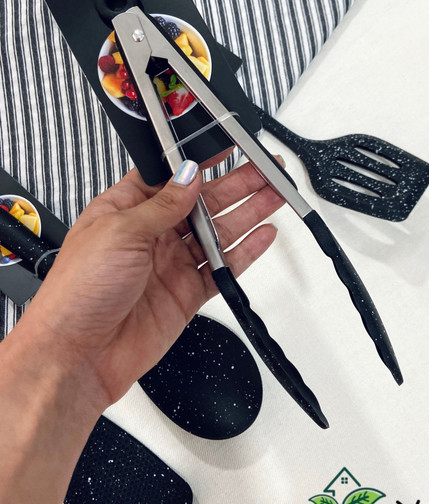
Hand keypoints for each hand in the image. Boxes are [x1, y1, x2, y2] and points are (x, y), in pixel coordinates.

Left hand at [8, 160, 283, 415]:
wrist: (78, 355)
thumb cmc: (77, 292)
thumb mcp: (119, 231)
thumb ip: (162, 204)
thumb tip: (189, 176)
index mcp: (126, 210)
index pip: (171, 177)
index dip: (201, 162)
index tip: (229, 148)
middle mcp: (150, 235)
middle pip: (203, 202)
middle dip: (237, 184)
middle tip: (267, 171)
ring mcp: (170, 264)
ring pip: (218, 233)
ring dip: (248, 213)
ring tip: (275, 197)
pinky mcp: (185, 293)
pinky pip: (222, 269)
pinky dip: (245, 254)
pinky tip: (261, 237)